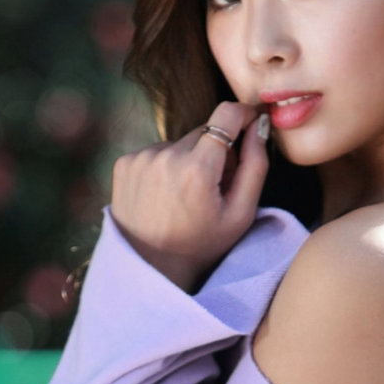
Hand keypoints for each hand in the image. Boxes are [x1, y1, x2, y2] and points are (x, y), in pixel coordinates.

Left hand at [109, 102, 269, 290]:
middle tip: (214, 186)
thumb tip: (259, 127)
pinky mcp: (125, 162)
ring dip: (189, 160)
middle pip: (204, 132)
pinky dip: (166, 166)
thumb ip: (255, 166)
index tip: (250, 122)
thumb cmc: (201, 245)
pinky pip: (157, 152)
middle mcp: (166, 156)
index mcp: (198, 169)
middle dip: (216, 150)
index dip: (243, 114)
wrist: (149, 268)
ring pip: (180, 143)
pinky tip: (165, 195)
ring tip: (185, 197)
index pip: (227, 114)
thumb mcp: (240, 214)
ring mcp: (141, 157)